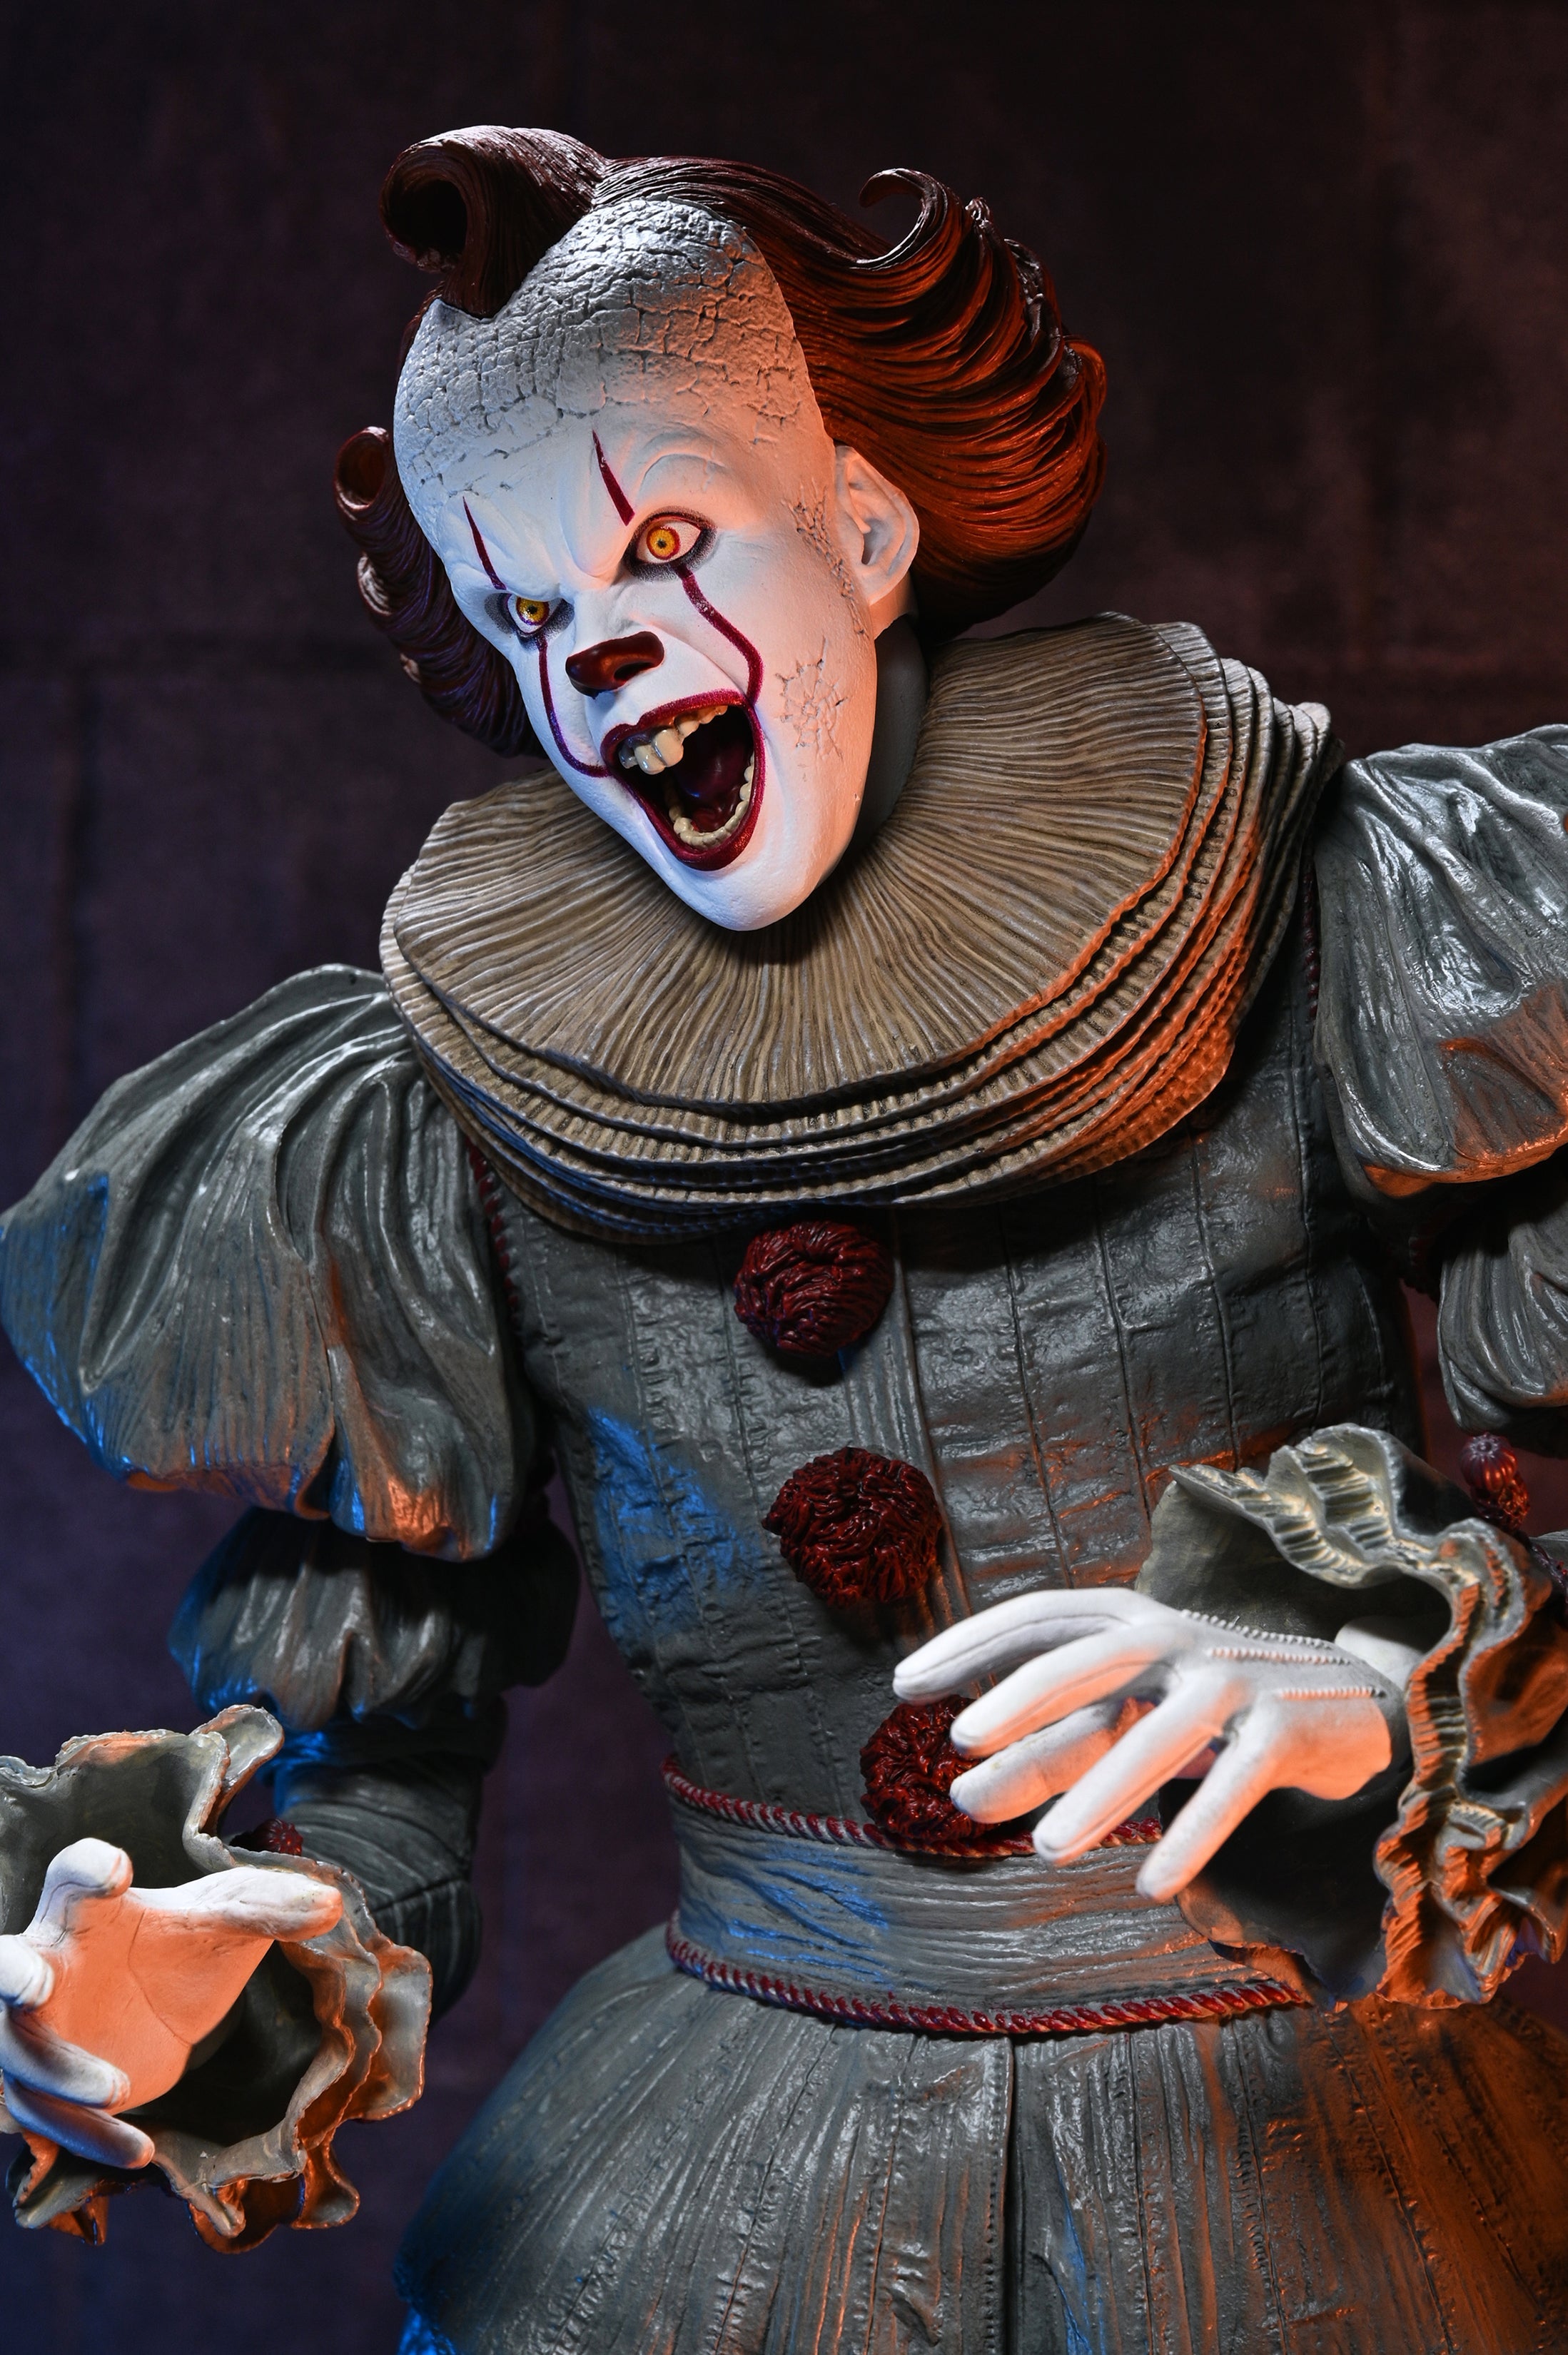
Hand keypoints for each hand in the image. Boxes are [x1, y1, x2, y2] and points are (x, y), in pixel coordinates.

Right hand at [0, 1837, 340, 2169]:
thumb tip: (331, 1904)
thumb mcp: (228, 1924)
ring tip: (120, 2089)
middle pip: (2, 1965)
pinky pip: (47, 2121)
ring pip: (19, 2058)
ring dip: (60, 2076)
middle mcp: (51, 1965)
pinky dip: (89, 2139)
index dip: (87, 1868)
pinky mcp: (44, 2090)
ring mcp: (39, 2032)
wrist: (160, 2011)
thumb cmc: (182, 1948)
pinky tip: (140, 2150)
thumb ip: (271, 1908)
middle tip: (34, 1985)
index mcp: (91, 1911)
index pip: (73, 1875)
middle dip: (9, 1975)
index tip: (117, 1866)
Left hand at [894, 1587, 1405, 1902]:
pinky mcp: (1284, 1729)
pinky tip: (1150, 1884)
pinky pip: (1232, 1784)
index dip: (974, 1644)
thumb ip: (1051, 1750)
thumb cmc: (1213, 1711)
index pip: (1042, 1616)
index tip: (907, 1685)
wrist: (1351, 1704)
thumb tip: (961, 1798)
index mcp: (1134, 1620)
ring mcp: (1234, 1679)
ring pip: (1160, 1732)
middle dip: (1026, 1694)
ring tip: (1048, 1852)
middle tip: (960, 1741)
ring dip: (1102, 1792)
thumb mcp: (1129, 1718)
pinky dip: (1193, 1835)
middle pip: (1095, 1654)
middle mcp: (1179, 1636)